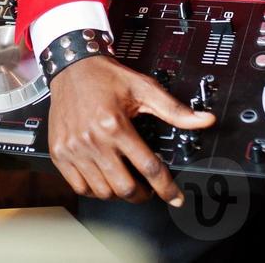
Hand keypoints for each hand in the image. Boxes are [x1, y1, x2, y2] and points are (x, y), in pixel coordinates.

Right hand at [47, 55, 214, 205]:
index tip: (174, 197)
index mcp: (115, 124)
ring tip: (126, 182)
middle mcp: (93, 139)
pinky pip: (79, 186)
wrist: (71, 67)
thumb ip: (175, 110)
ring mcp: (73, 149)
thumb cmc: (105, 77)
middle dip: (143, 195)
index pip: (149, 167)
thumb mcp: (144, 88)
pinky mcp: (59, 153)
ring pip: (102, 191)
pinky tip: (103, 179)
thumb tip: (204, 120)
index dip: (166, 187)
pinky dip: (94, 190)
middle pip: (125, 187)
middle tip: (148, 189)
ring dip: (119, 193)